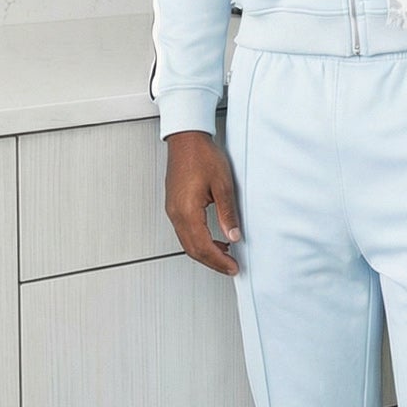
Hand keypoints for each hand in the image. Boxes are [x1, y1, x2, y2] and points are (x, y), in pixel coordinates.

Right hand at [164, 130, 242, 275]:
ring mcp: (172, 210)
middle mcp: (176, 214)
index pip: (203, 246)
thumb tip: (233, 236)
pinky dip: (198, 241)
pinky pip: (184, 232)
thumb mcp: (223, 185)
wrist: (186, 139)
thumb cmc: (202, 156)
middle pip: (193, 250)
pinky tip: (213, 239)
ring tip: (225, 256)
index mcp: (187, 211)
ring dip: (205, 253)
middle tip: (231, 267)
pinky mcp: (174, 206)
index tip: (233, 267)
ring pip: (187, 243)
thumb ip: (228, 214)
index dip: (219, 261)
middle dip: (212, 262)